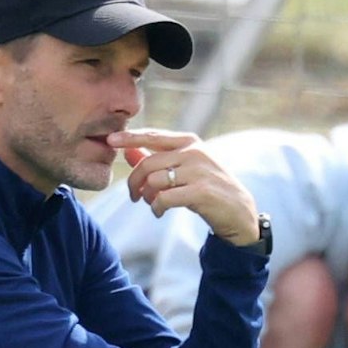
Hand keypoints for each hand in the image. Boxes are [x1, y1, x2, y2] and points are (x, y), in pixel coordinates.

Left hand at [112, 129, 259, 245]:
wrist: (238, 211)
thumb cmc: (206, 187)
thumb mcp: (183, 168)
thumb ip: (155, 158)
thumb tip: (126, 150)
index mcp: (189, 141)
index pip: (153, 135)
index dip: (130, 137)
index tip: (110, 139)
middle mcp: (194, 152)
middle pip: (148, 163)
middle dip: (134, 181)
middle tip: (132, 196)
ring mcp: (198, 171)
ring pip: (155, 181)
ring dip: (146, 196)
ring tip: (151, 204)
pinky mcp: (200, 192)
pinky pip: (164, 198)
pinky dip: (156, 207)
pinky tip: (159, 212)